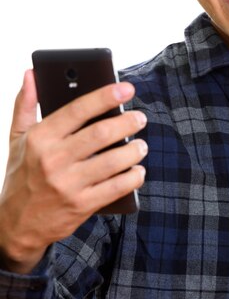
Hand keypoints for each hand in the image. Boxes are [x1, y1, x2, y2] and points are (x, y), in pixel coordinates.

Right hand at [0, 70, 146, 273]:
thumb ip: (26, 104)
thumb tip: (31, 74)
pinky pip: (116, 188)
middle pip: (100, 134)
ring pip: (113, 161)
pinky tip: (138, 170)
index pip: (77, 110)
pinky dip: (133, 177)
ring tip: (141, 144)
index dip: (105, 96)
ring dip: (134, 150)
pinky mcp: (81, 205)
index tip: (126, 88)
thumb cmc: (22, 174)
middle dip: (127, 122)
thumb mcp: (17, 138)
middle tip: (140, 118)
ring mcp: (68, 184)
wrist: (17, 224)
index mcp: (40, 138)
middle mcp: (53, 160)